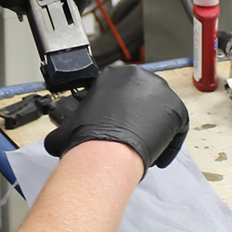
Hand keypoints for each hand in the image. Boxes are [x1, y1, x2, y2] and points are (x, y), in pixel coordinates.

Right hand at [44, 65, 189, 172]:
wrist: (107, 152)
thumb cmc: (88, 139)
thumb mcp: (66, 128)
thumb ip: (63, 128)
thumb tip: (54, 140)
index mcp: (113, 75)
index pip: (122, 91)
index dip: (122, 112)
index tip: (121, 126)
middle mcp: (139, 77)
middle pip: (144, 98)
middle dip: (140, 119)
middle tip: (133, 138)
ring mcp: (160, 92)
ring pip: (161, 111)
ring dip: (155, 129)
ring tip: (146, 149)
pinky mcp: (176, 109)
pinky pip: (177, 127)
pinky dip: (170, 143)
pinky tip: (158, 157)